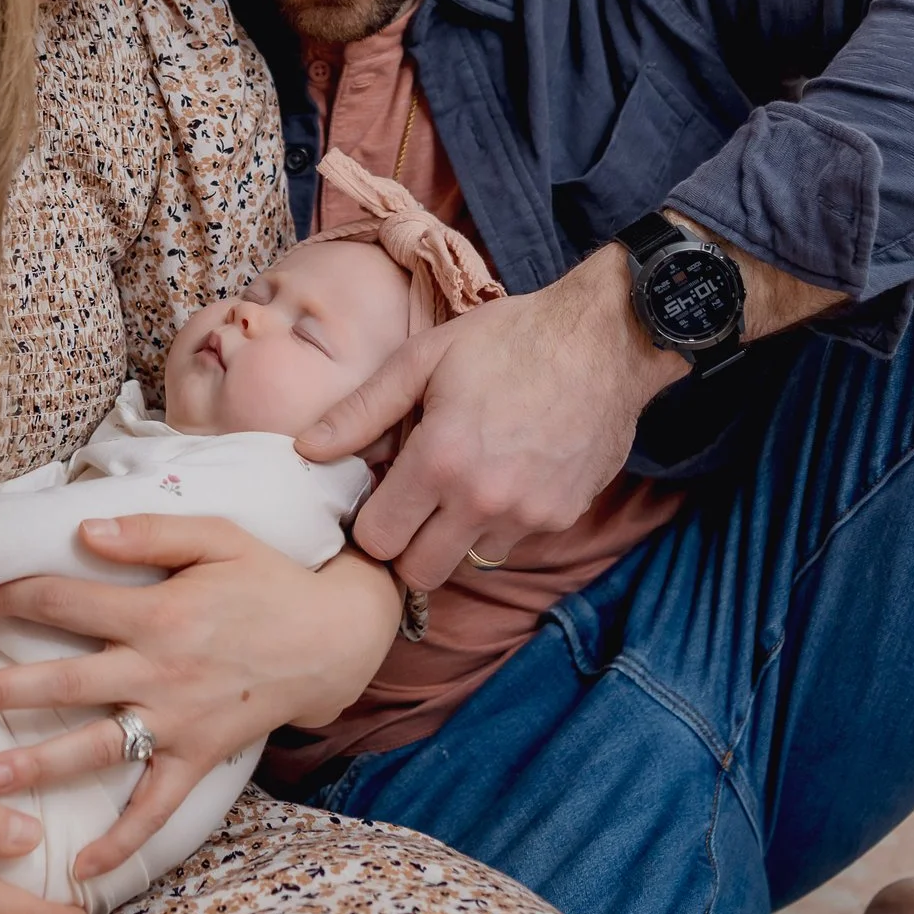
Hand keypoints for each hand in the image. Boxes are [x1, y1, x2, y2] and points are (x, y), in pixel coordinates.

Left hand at [0, 514, 398, 880]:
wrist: (332, 638)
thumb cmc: (267, 579)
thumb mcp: (217, 538)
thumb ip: (149, 533)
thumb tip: (82, 531)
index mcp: (157, 612)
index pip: (67, 602)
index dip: (12, 597)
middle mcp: (160, 671)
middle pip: (66, 681)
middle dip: (2, 691)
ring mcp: (178, 720)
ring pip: (98, 746)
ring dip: (40, 764)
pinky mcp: (199, 756)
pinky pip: (156, 806)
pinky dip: (123, 840)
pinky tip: (83, 869)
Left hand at [296, 245, 686, 588]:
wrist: (606, 340)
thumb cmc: (508, 340)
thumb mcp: (424, 358)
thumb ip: (363, 411)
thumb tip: (307, 449)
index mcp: (440, 460)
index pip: (379, 539)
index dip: (369, 523)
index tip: (376, 499)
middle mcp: (483, 500)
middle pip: (420, 573)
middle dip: (406, 547)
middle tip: (410, 507)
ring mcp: (528, 515)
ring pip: (469, 561)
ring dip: (457, 536)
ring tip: (463, 483)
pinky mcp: (563, 517)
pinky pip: (514, 540)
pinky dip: (502, 520)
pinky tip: (507, 473)